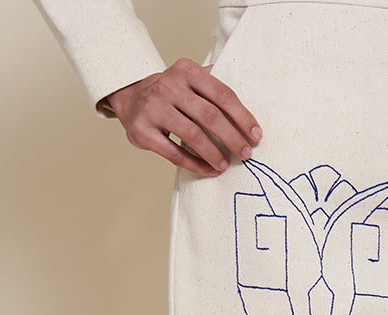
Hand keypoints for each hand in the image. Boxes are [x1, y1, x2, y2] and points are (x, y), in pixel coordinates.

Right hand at [106, 58, 261, 176]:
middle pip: (210, 116)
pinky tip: (209, 170)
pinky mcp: (143, 130)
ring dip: (214, 154)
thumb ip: (213, 84)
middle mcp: (168, 85)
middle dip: (232, 138)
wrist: (130, 98)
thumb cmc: (172, 94)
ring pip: (193, 136)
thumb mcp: (190, 79)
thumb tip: (250, 97)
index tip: (256, 135)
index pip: (222, 94)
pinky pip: (175, 153)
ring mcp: (153, 107)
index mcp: (186, 70)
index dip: (242, 117)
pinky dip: (196, 165)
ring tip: (226, 164)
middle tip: (245, 154)